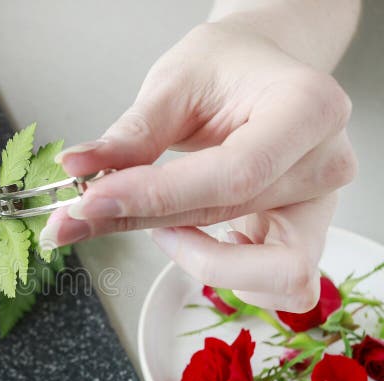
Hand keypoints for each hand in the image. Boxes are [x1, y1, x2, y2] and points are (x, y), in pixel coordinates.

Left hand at [41, 21, 356, 311]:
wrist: (260, 74)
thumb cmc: (226, 69)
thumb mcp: (174, 84)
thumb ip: (130, 135)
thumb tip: (77, 171)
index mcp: (309, 109)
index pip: (233, 174)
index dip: (157, 196)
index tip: (92, 199)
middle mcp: (326, 163)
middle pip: (232, 216)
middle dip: (150, 223)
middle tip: (86, 214)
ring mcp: (321, 206)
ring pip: (274, 276)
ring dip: (205, 263)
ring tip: (164, 224)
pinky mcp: (306, 236)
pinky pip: (278, 288)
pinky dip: (230, 277)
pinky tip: (195, 238)